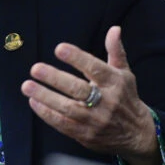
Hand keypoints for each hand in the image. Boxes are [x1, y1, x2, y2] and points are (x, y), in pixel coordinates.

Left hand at [21, 26, 159, 164]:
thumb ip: (115, 51)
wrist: (136, 135)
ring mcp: (95, 120)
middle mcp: (106, 102)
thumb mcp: (124, 73)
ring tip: (27, 86)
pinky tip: (34, 102)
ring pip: (67, 108)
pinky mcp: (86, 135)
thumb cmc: (125, 98)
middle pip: (77, 89)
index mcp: (115, 83)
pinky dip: (47, 114)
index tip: (59, 49)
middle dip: (55, 78)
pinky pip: (63, 124)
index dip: (77, 58)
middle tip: (35, 68)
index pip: (95, 68)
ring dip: (45, 97)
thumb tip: (114, 29)